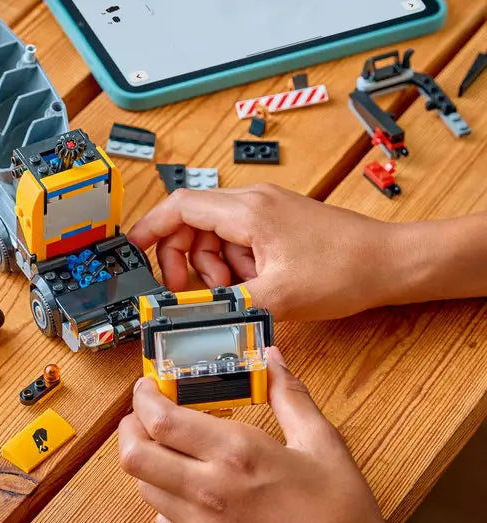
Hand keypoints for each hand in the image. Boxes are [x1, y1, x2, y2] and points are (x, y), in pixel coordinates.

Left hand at [118, 351, 445, 522]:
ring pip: (143, 486)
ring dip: (147, 462)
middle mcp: (208, 491)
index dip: (143, 397)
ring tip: (168, 448)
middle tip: (143, 415)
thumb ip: (289, 394)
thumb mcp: (322, 442)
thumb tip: (272, 358)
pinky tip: (187, 488)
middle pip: (133, 454)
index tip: (148, 386)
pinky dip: (164, 498)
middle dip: (129, 427)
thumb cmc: (342, 515)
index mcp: (236, 454)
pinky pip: (162, 520)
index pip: (159, 419)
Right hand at [129, 183, 398, 319]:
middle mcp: (252, 203)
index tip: (132, 250)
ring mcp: (265, 212)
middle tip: (189, 293)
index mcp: (247, 211)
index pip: (179, 207)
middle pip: (191, 224)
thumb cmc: (346, 269)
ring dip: (214, 269)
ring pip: (214, 237)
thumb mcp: (280, 297)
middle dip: (183, 260)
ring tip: (237, 293)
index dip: (150, 229)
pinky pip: (238, 243)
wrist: (391, 262)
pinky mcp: (276, 225)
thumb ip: (228, 307)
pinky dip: (236, 267)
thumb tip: (191, 319)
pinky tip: (255, 287)